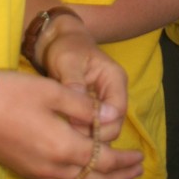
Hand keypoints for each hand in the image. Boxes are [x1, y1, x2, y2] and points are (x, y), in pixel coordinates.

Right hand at [0, 69, 142, 178]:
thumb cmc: (12, 93)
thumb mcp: (53, 92)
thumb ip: (84, 108)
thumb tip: (113, 118)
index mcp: (63, 147)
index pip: (102, 160)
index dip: (123, 161)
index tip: (140, 158)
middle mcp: (52, 167)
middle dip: (117, 177)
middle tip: (135, 172)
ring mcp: (36, 171)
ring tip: (113, 176)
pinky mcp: (23, 169)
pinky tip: (79, 175)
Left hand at [42, 16, 128, 142]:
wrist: (61, 42)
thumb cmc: (66, 48)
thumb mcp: (67, 61)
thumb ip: (74, 84)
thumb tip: (81, 110)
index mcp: (114, 79)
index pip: (117, 110)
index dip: (101, 124)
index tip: (76, 125)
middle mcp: (116, 93)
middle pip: (115, 124)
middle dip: (95, 134)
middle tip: (69, 133)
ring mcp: (107, 102)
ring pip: (106, 129)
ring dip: (89, 136)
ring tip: (66, 133)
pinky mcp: (97, 109)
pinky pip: (96, 127)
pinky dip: (85, 133)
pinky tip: (68, 133)